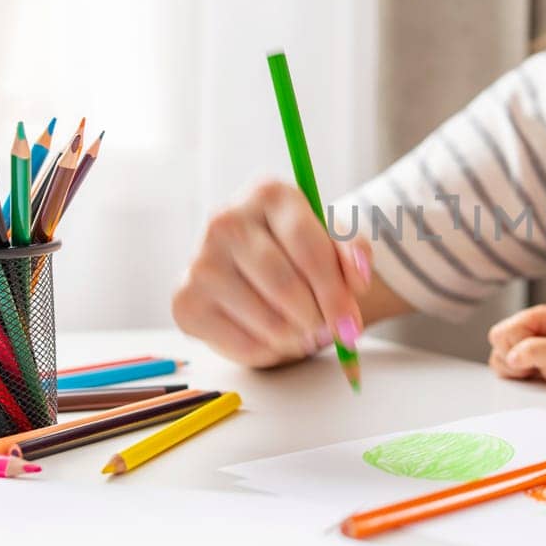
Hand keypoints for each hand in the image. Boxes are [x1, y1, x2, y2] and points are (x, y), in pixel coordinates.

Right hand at [171, 180, 371, 367]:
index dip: (335, 292)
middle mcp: (226, 220)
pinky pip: (243, 344)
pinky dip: (269, 352)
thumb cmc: (298, 254)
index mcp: (269, 193)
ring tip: (302, 332)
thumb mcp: (331, 244)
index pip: (308, 248)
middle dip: (316, 318)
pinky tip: (273, 338)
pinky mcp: (185, 301)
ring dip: (295, 338)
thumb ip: (353, 254)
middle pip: (285, 286)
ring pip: (266, 320)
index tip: (351, 322)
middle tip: (328, 331)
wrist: (251, 272)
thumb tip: (360, 280)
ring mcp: (199, 260)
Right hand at [487, 305, 545, 382]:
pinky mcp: (513, 353)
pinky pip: (498, 364)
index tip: (539, 359)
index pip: (509, 330)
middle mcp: (525, 323)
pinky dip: (511, 373)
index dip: (519, 348)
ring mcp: (517, 339)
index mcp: (537, 316)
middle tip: (535, 365)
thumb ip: (535, 351)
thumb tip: (512, 356)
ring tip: (535, 368)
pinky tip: (529, 372)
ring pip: (496, 353)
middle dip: (514, 357)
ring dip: (513, 368)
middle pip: (497, 337)